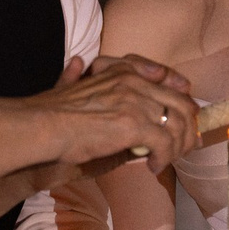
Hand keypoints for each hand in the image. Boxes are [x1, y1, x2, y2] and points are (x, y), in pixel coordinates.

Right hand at [33, 55, 198, 173]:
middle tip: (183, 147)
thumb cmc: (48, 112)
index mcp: (120, 70)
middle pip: (179, 101)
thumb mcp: (65, 85)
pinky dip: (164, 157)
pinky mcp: (135, 125)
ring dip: (177, 146)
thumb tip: (77, 62)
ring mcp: (136, 102)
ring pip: (177, 124)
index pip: (164, 75)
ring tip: (166, 161)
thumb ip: (75, 75)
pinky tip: (153, 167)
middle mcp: (133, 81)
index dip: (180, 95)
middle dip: (187, 127)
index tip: (186, 114)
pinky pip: (165, 142)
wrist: (41, 128)